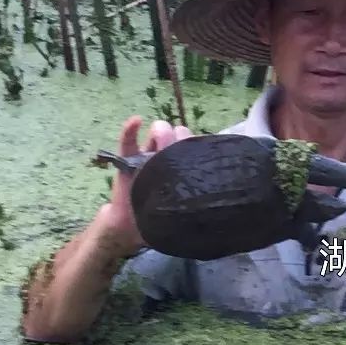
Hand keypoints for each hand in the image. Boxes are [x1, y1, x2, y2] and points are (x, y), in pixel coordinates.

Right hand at [97, 116, 192, 253]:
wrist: (133, 224)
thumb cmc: (163, 213)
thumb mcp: (183, 201)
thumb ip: (195, 183)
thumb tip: (218, 180)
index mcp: (181, 162)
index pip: (194, 142)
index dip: (196, 142)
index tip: (197, 151)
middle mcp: (166, 153)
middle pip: (178, 132)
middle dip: (181, 137)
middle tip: (179, 152)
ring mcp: (146, 153)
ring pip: (160, 130)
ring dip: (163, 131)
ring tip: (161, 144)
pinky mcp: (127, 157)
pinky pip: (127, 139)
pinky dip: (130, 128)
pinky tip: (137, 120)